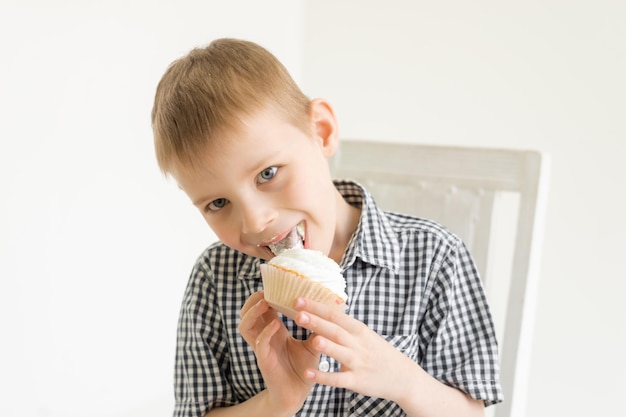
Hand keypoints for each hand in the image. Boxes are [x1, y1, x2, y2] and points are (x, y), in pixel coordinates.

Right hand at [238, 292, 320, 412]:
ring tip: (265, 302)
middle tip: (265, 291)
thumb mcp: (312, 343)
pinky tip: (275, 325)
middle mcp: (264, 337)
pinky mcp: (264, 360)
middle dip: (253, 300)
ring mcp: (262, 348)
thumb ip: (316, 327)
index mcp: (273, 330)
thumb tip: (332, 308)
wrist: (299, 393)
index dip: (265, 295)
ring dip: (253, 313)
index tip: (274, 284)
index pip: (262, 308)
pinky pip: (258, 343)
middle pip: (247, 313)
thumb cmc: (304, 368)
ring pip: (245, 326)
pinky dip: (265, 332)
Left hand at [292, 297, 418, 402]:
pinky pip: (338, 379)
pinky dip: (324, 377)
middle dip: (317, 322)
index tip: (298, 300)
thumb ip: (345, 325)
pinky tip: (308, 374)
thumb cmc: (379, 353)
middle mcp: (358, 344)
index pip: (335, 315)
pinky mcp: (357, 381)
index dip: (317, 307)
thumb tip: (325, 308)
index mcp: (359, 330)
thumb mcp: (365, 334)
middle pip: (336, 330)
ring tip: (310, 339)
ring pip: (340, 352)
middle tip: (297, 314)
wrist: (403, 377)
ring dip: (326, 346)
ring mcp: (358, 363)